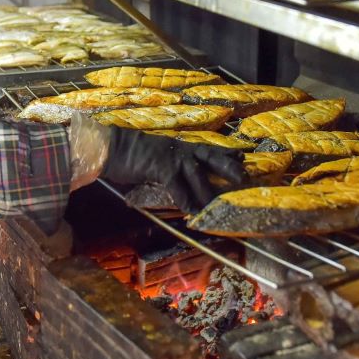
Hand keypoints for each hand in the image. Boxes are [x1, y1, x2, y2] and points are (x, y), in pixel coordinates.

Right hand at [100, 128, 246, 213]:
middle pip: (211, 157)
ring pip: (198, 174)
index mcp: (181, 146)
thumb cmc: (133, 154)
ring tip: (218, 206)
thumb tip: (183, 180)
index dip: (227, 154)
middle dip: (229, 167)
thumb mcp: (158, 156)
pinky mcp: (161, 167)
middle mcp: (181, 149)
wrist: (113, 147)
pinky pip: (178, 187)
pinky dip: (186, 200)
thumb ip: (173, 166)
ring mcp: (172, 157)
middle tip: (244, 178)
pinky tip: (191, 212)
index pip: (209, 149)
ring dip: (208, 192)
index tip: (243, 158)